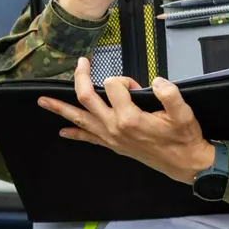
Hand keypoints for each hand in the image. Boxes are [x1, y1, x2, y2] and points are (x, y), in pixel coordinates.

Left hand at [38, 59, 215, 183]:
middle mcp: (114, 127)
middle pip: (86, 98)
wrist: (185, 165)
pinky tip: (63, 133)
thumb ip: (171, 95)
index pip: (113, 86)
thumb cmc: (184, 138)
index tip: (136, 86)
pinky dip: (75, 134)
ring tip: (42, 101)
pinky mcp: (113, 145)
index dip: (123, 79)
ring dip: (60, 109)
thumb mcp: (184, 114)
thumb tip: (157, 80)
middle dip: (79, 78)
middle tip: (80, 63)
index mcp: (129, 117)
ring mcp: (110, 137)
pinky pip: (88, 138)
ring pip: (80, 119)